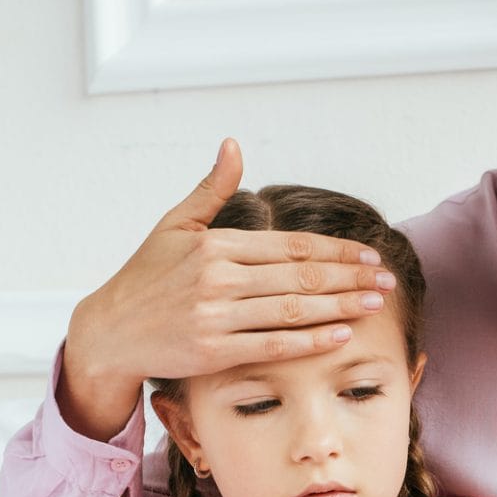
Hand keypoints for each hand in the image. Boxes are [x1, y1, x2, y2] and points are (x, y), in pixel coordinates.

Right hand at [61, 137, 396, 435]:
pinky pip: (271, 345)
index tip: (369, 255)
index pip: (291, 246)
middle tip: (387, 280)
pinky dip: (309, 341)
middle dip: (350, 277)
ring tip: (375, 303)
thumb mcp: (174, 224)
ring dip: (340, 306)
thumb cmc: (145, 276)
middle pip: (300, 276)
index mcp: (216, 245)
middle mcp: (218, 278)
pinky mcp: (212, 352)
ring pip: (292, 310)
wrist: (109, 330)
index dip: (336, 251)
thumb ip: (211, 189)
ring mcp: (216, 316)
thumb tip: (233, 144)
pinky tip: (340, 335)